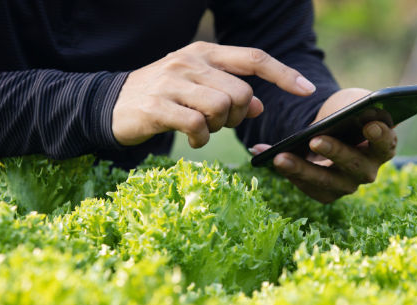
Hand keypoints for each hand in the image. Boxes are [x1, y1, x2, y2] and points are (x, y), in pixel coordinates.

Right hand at [112, 41, 315, 147]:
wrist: (110, 104)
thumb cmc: (162, 96)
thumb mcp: (196, 88)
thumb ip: (229, 92)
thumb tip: (259, 106)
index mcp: (204, 53)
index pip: (253, 58)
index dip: (284, 74)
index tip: (306, 90)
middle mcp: (190, 62)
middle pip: (240, 92)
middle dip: (238, 115)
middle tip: (220, 122)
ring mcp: (172, 83)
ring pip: (221, 107)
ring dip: (219, 127)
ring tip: (203, 129)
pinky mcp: (158, 107)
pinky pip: (197, 125)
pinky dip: (201, 138)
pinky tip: (193, 139)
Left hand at [251, 88, 396, 203]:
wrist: (331, 127)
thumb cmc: (347, 111)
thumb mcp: (354, 101)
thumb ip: (360, 105)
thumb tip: (362, 109)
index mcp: (383, 147)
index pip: (386, 144)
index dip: (380, 136)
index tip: (369, 124)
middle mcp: (368, 170)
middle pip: (354, 166)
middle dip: (335, 152)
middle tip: (315, 139)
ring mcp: (347, 185)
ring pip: (326, 182)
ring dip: (302, 169)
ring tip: (280, 157)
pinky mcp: (326, 193)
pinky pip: (307, 186)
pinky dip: (287, 172)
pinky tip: (269, 157)